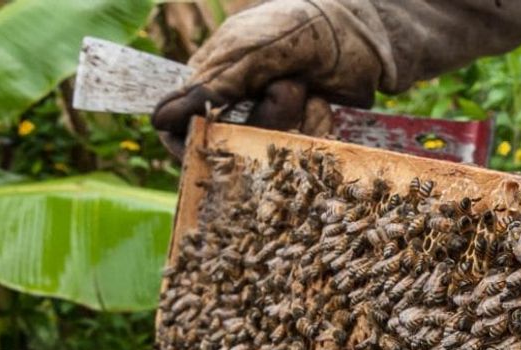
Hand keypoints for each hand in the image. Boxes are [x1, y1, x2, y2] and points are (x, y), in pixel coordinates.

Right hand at [152, 0, 383, 155]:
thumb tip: (161, 121)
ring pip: (270, 145)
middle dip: (267, 116)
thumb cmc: (300, 29)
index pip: (180, 122)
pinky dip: (316, 121)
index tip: (207, 148)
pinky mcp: (301, 127)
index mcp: (213, 74)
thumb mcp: (252, 53)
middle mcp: (238, 100)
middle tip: (288, 85)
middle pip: (233, 142)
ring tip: (307, 85)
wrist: (359, 32)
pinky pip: (302, 145)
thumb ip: (212, 87)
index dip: (190, 141)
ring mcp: (272, 116)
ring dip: (295, 115)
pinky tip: (322, 99)